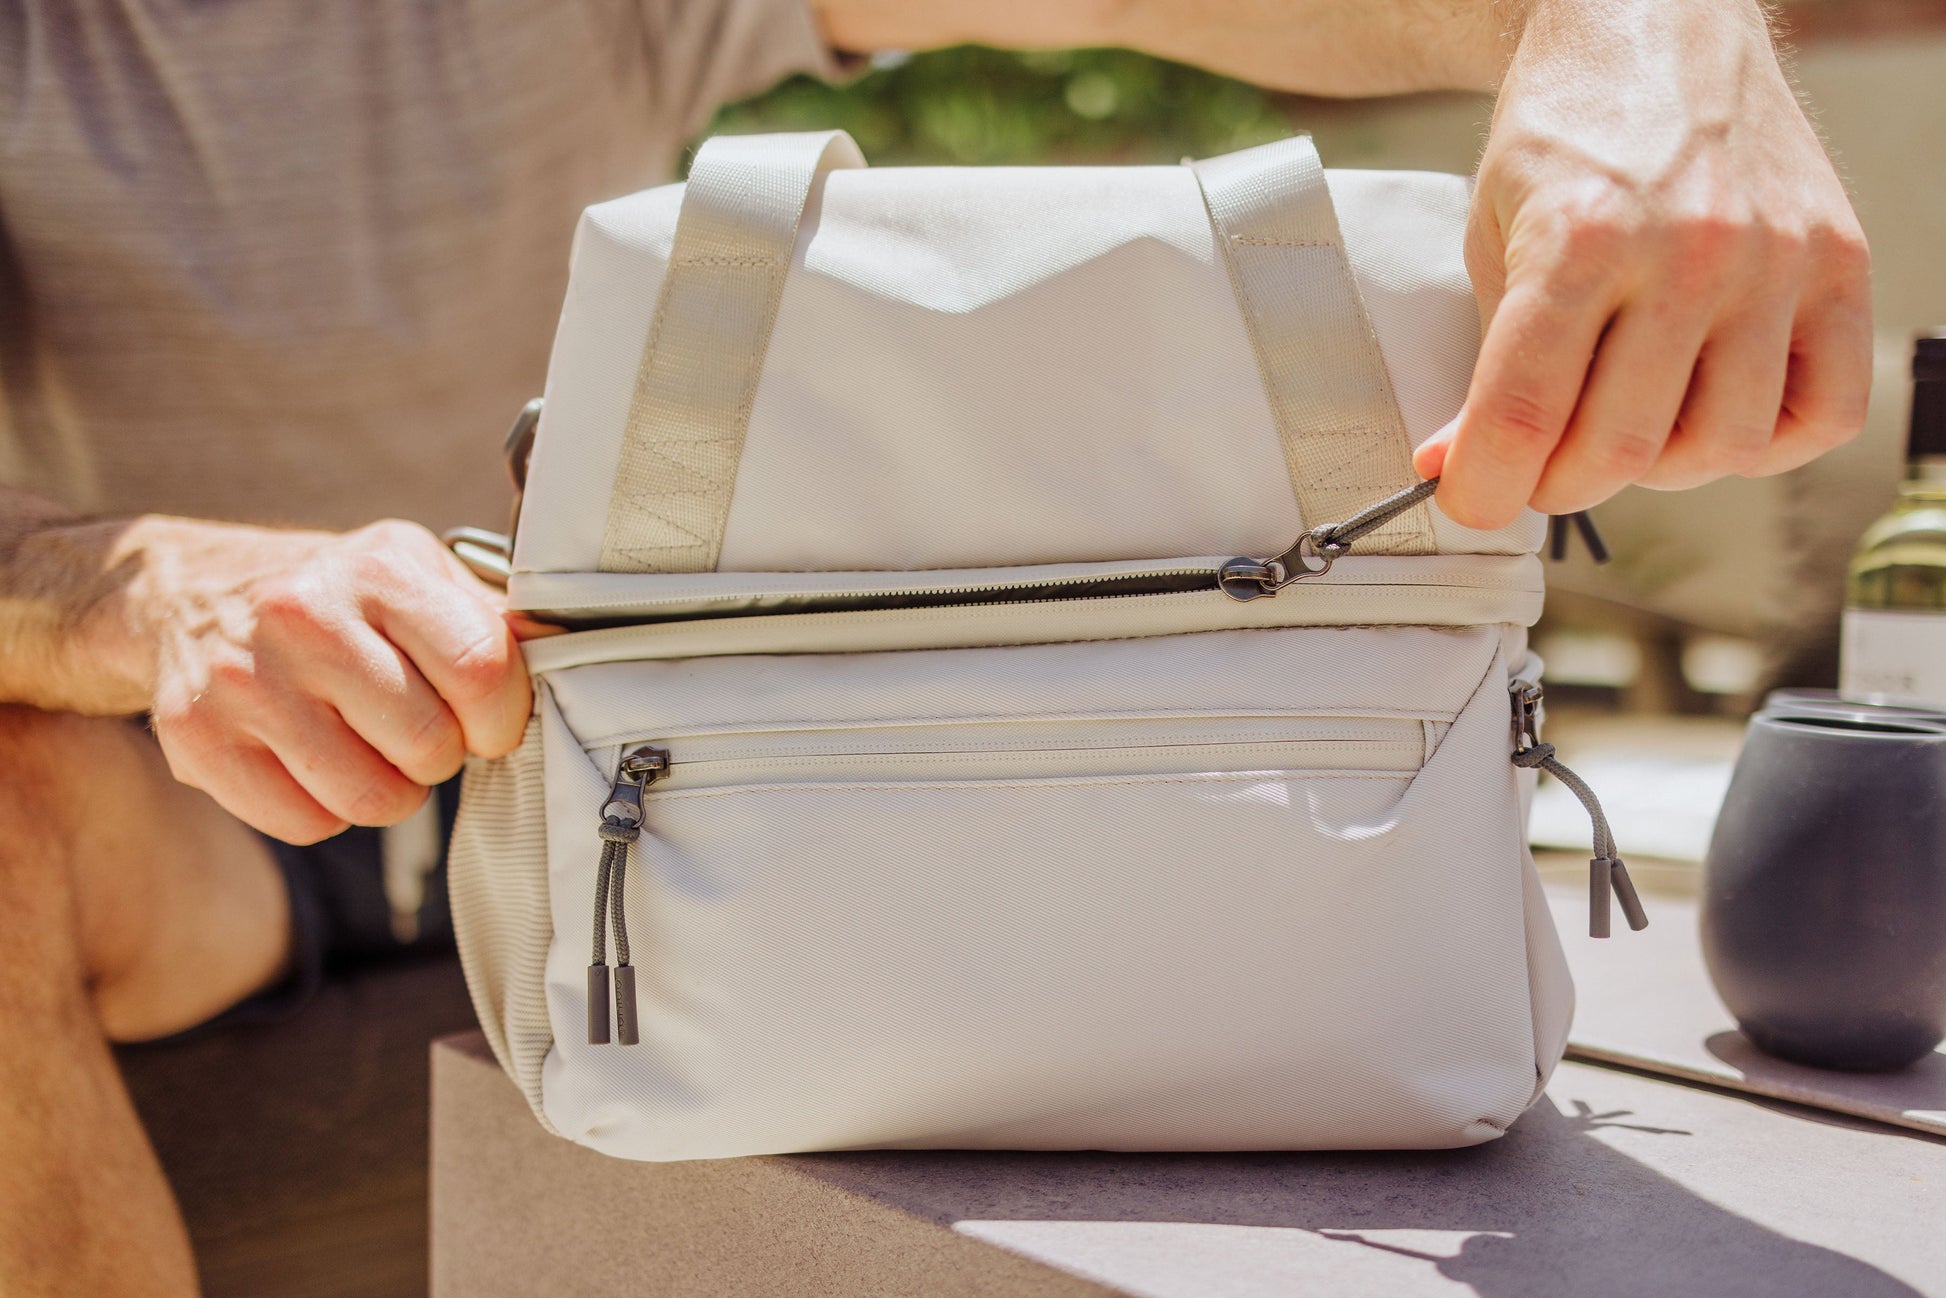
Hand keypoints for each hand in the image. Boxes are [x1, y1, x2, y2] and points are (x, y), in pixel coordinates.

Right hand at [130, 518, 530, 843]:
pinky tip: (310, 762)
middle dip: (439, 755)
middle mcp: (306, 617)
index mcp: (381, 570)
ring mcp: (246, 680)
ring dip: (387, 790)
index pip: (483, 672)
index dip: (502, 719)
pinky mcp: (197, 738)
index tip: (487, 721)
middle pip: (431, 748)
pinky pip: (307, 824)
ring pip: (372, 800)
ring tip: (365, 745)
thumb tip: (579, 650)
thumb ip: (493, 619)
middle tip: (413, 729)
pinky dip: (324, 811)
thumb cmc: (335, 594)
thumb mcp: (415, 574)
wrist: (186, 592)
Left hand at [1413, 0, 1872, 529]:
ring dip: (1658, 468)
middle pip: (1620, 449)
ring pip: (1722, 448)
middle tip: (1537, 463)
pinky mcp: (1839, 263)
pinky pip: (1823, 412)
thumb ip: (1485, 360)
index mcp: (1584, 239)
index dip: (1485, 487)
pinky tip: (1710, 407)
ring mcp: (1776, 260)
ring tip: (1622, 423)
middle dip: (1558, 483)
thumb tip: (1464, 466)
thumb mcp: (1492, 234)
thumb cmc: (1568, 130)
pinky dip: (1767, 441)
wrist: (1657, 25)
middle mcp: (1692, 252)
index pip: (1526, 414)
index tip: (1469, 500)